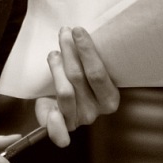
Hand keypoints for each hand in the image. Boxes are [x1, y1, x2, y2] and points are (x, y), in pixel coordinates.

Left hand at [36, 27, 119, 146]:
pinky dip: (55, 124)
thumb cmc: (81, 75)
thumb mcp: (89, 66)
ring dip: (56, 68)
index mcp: (110, 98)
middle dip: (69, 51)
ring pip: (65, 92)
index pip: (97, 73)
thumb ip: (90, 56)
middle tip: (64, 32)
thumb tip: (79, 31)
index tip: (78, 30)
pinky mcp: (60, 126)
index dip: (86, 51)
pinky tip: (53, 113)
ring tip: (54, 53)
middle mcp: (95, 112)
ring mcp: (78, 120)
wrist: (64, 97)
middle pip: (78, 78)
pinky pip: (58, 132)